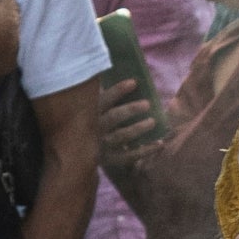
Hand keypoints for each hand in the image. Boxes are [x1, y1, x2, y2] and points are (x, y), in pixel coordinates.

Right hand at [99, 77, 159, 203]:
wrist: (78, 152)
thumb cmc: (92, 120)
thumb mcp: (93, 107)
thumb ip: (107, 95)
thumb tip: (132, 80)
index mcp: (90, 111)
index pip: (104, 99)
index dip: (118, 90)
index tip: (134, 82)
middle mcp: (94, 128)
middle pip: (113, 117)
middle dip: (130, 110)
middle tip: (147, 104)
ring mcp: (102, 145)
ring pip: (121, 136)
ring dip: (138, 129)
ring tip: (153, 122)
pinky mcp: (110, 159)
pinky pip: (129, 156)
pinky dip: (145, 150)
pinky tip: (160, 143)